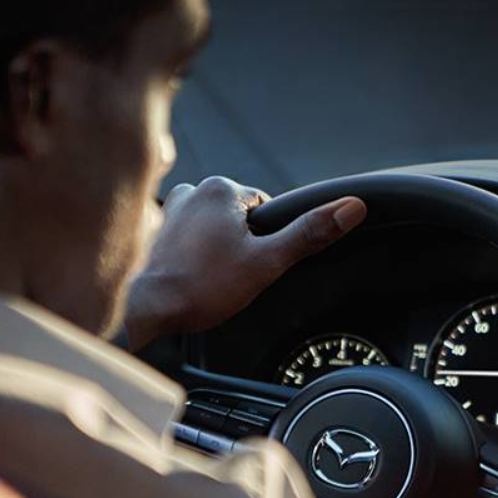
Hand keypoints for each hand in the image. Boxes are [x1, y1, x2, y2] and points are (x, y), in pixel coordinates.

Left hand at [123, 176, 365, 349]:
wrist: (145, 309)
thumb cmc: (202, 288)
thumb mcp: (267, 263)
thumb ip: (309, 234)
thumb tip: (352, 207)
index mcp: (222, 188)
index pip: (263, 210)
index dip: (264, 242)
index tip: (249, 265)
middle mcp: (192, 189)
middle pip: (236, 219)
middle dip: (238, 247)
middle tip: (226, 277)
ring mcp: (169, 209)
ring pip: (211, 230)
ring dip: (214, 252)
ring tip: (205, 279)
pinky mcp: (153, 230)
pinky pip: (186, 240)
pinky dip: (190, 257)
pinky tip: (187, 278)